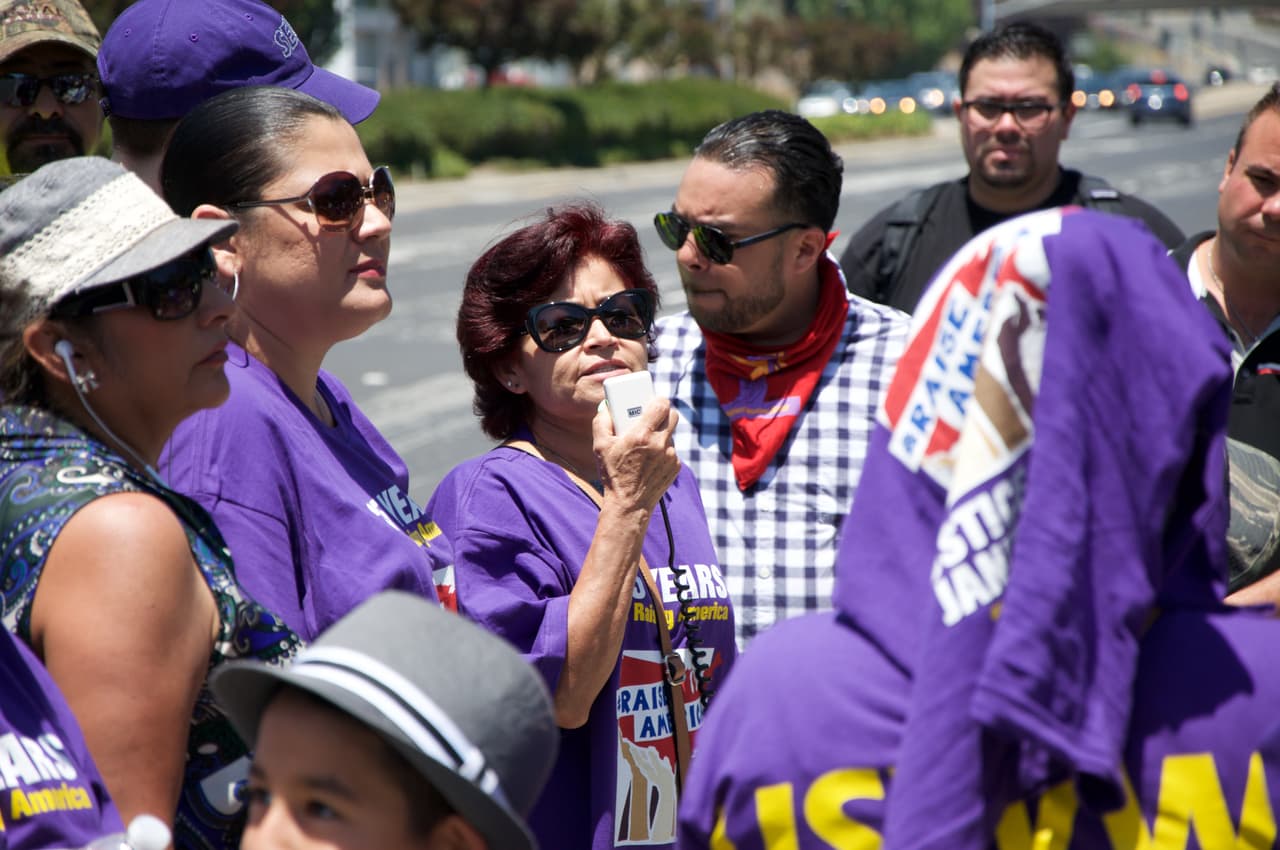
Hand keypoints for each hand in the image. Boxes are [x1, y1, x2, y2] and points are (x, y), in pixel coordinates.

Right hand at [592, 396, 679, 512]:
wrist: (629, 503)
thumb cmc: (613, 473)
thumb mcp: (600, 446)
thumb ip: (602, 422)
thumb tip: (607, 407)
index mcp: (642, 435)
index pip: (661, 405)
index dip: (658, 400)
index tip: (651, 402)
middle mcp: (660, 444)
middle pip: (672, 415)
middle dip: (663, 413)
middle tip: (651, 417)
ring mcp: (670, 456)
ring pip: (671, 434)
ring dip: (661, 434)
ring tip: (646, 443)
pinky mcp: (676, 467)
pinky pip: (672, 450)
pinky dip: (663, 451)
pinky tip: (650, 459)